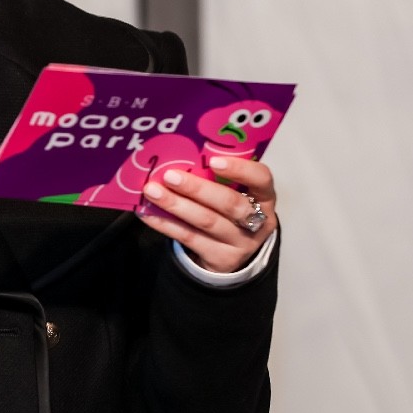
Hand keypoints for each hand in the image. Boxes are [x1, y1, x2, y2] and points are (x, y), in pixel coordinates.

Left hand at [136, 156, 278, 273]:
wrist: (233, 252)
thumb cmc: (229, 210)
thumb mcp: (235, 193)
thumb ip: (218, 177)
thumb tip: (178, 154)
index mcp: (264, 197)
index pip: (261, 179)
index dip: (240, 169)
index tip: (214, 160)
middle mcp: (258, 221)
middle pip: (230, 203)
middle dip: (198, 188)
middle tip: (170, 175)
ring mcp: (241, 243)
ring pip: (207, 221)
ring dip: (176, 205)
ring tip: (153, 191)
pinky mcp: (221, 259)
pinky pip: (189, 238)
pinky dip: (166, 224)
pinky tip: (147, 213)